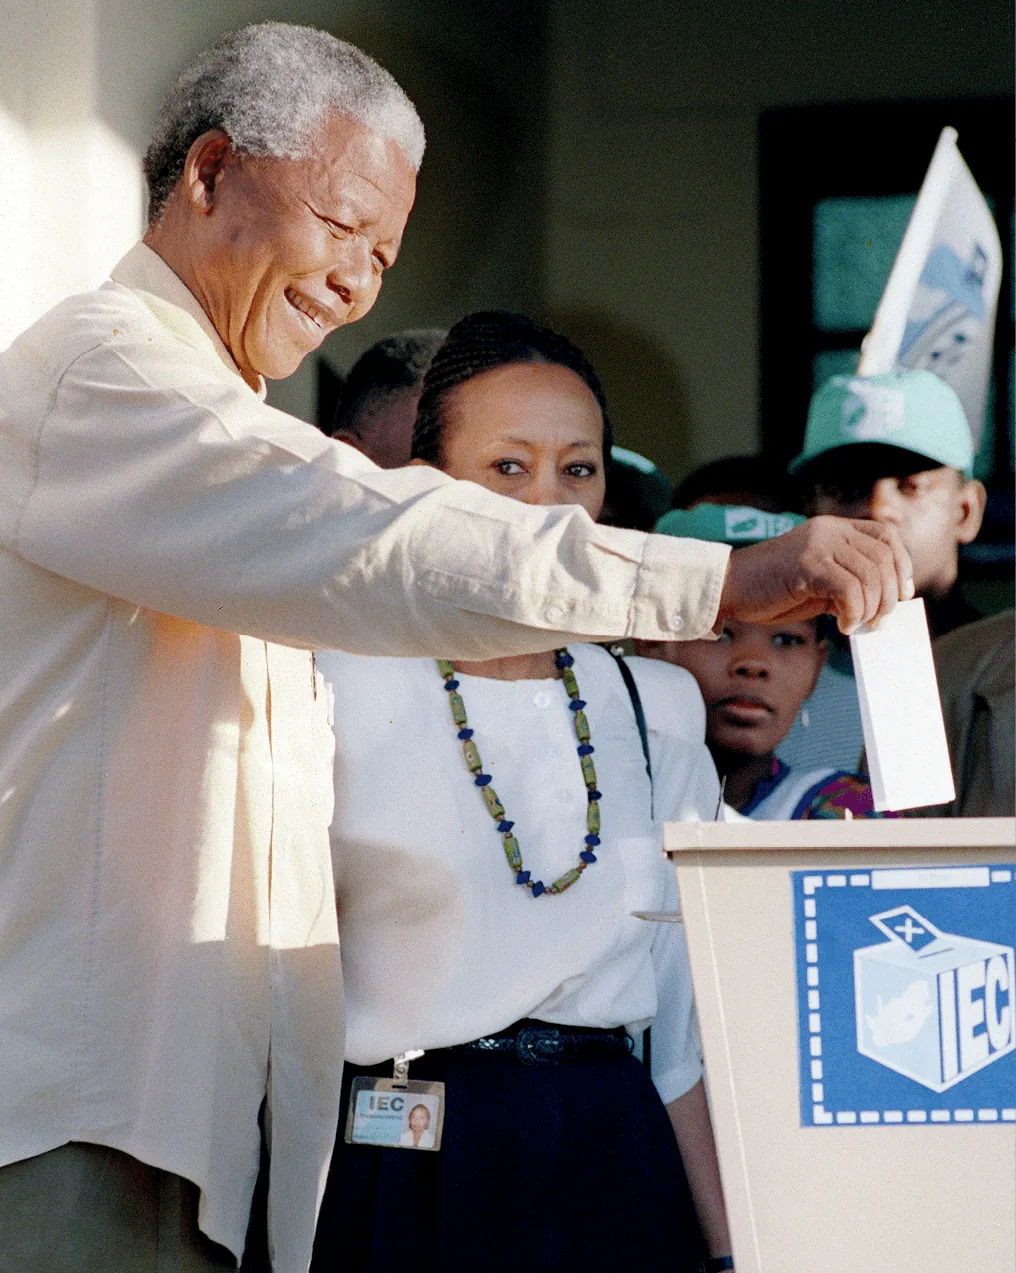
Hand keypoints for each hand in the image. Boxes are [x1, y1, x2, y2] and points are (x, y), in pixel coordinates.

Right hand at [717, 516, 913, 634]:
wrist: (728, 586)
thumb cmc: (769, 588)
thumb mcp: (816, 580)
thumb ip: (846, 583)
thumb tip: (882, 605)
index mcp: (834, 528)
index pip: (887, 537)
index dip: (902, 565)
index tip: (901, 594)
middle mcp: (830, 530)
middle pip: (884, 558)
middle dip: (889, 595)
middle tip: (878, 620)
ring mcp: (818, 544)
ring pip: (870, 575)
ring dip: (871, 608)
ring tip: (857, 624)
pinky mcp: (807, 564)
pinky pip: (849, 589)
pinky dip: (853, 612)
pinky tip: (841, 625)